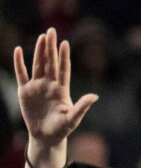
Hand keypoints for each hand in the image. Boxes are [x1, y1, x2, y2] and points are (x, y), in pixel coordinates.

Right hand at [13, 28, 97, 147]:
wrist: (46, 137)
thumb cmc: (62, 129)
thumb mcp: (73, 118)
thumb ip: (82, 107)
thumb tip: (95, 96)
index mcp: (62, 89)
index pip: (63, 69)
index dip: (63, 56)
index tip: (65, 43)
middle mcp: (50, 84)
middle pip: (50, 62)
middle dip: (51, 47)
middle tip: (52, 31)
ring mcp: (37, 86)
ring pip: (38, 65)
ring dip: (39, 51)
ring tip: (42, 37)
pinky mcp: (25, 91)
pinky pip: (21, 74)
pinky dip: (19, 62)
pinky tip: (18, 50)